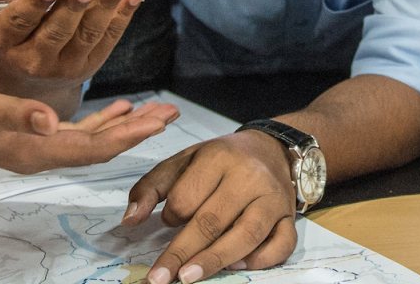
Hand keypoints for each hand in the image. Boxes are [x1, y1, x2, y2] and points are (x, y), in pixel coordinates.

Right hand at [0, 0, 143, 101]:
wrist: (23, 73)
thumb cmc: (7, 26)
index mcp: (2, 42)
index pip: (18, 22)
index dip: (35, 4)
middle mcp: (32, 61)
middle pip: (56, 32)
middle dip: (74, 8)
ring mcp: (63, 67)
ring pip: (86, 35)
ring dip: (105, 8)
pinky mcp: (88, 65)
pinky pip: (108, 39)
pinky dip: (123, 16)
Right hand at [0, 68, 179, 174]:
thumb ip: (15, 114)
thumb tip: (52, 123)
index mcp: (29, 150)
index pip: (90, 148)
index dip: (127, 136)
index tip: (158, 122)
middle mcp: (36, 152)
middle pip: (98, 147)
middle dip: (137, 131)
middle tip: (172, 112)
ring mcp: (33, 144)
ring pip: (91, 139)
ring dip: (125, 125)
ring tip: (157, 110)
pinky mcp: (28, 132)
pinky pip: (75, 131)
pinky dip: (100, 120)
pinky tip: (119, 108)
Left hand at [124, 132, 299, 283]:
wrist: (271, 149)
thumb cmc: (222, 159)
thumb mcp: (183, 160)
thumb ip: (152, 187)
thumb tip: (130, 220)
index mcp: (218, 157)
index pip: (187, 196)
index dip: (171, 216)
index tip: (167, 223)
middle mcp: (249, 176)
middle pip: (213, 220)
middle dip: (182, 252)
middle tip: (160, 277)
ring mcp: (273, 197)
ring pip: (247, 234)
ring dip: (216, 260)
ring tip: (189, 277)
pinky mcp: (289, 215)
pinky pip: (281, 244)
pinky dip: (261, 259)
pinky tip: (237, 266)